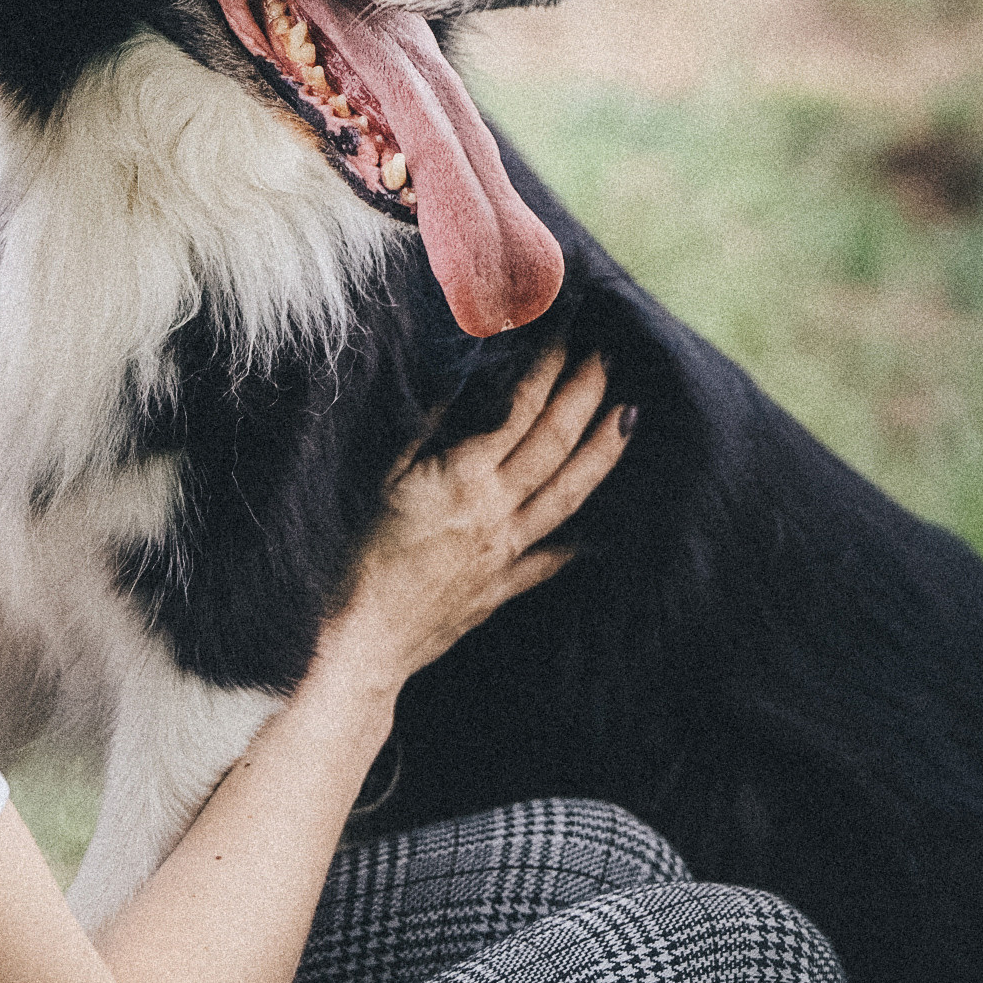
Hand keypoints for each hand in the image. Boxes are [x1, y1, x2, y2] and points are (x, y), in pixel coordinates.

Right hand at [325, 350, 631, 702]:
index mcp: (463, 480)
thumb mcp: (378, 480)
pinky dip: (581, 538)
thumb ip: (423, 429)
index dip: (545, 371)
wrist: (359, 644)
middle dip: (584, 396)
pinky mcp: (501, 587)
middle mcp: (496, 513)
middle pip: (554, 445)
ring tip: (630, 417)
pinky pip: (553, 558)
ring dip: (602, 453)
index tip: (564, 337)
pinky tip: (604, 526)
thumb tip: (459, 379)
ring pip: (569, 496)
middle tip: (608, 357)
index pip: (519, 412)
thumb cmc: (352, 559)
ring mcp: (505, 553)